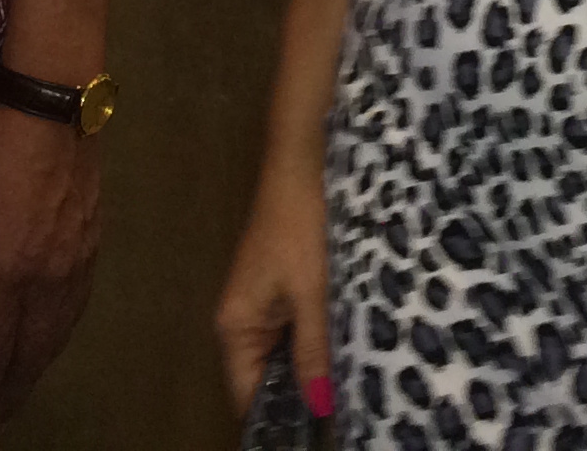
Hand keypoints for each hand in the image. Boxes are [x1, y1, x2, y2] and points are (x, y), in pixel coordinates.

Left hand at [0, 99, 103, 431]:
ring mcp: (75, 265)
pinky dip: (59, 334)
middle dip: (12, 393)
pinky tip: (49, 339)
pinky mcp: (93, 247)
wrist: (51, 119)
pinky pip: (76, 307)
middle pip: (32, 354)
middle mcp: (46, 280)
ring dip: (38, 368)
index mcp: (7, 274)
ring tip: (18, 388)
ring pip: (59, 334)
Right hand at [213, 163, 331, 420]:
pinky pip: (296, 328)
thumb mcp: (312, 293)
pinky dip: (317, 339)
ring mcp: (262, 301)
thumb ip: (314, 351)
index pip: (248, 395)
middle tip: (346, 409)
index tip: (318, 431)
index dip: (279, 417)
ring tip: (351, 385)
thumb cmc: (302, 225)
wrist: (304, 162)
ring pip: (285, 352)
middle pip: (266, 376)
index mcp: (236, 326)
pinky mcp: (281, 284)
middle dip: (302, 393)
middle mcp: (241, 319)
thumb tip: (319, 406)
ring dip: (313, 365)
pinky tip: (346, 346)